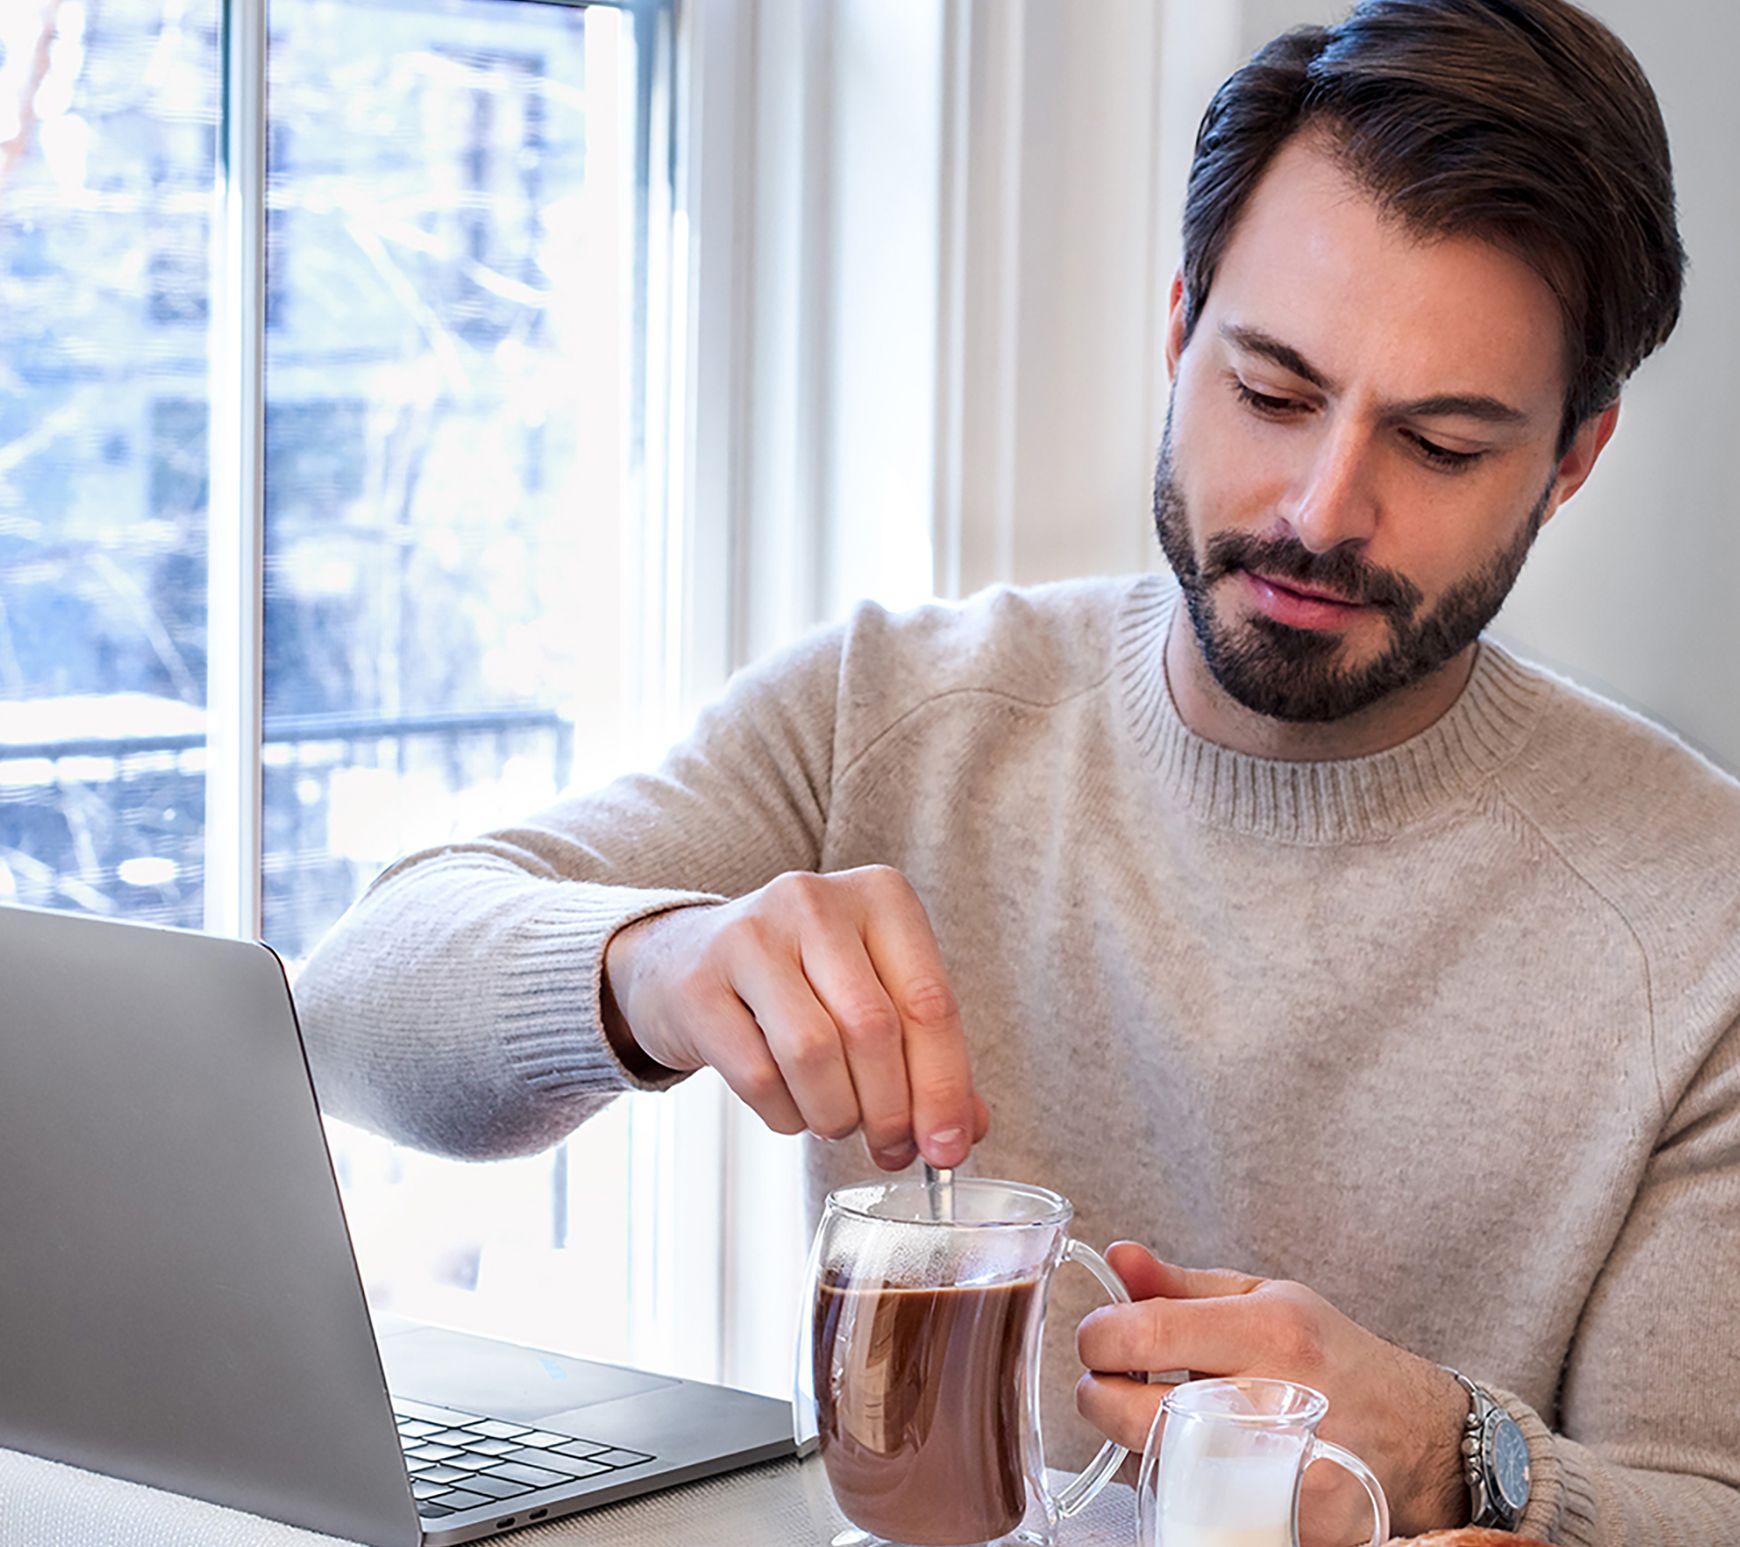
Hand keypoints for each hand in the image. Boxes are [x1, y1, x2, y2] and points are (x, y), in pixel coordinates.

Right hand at [601, 866, 988, 1169]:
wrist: (685, 960)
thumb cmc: (801, 982)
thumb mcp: (873, 995)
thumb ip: (927, 1056)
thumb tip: (962, 1131)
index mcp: (879, 895)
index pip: (931, 1002)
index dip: (945, 1088)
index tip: (948, 1147)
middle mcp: (815, 902)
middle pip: (874, 1030)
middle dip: (890, 1110)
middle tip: (891, 1147)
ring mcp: (750, 936)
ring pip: (814, 1053)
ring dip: (836, 1114)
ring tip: (837, 1122)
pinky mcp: (700, 984)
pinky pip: (759, 1075)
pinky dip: (786, 1115)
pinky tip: (791, 1107)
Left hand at [1076, 1243, 1470, 1543]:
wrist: (1417, 1439)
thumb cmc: (1333, 1358)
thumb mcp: (1266, 1298)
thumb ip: (1180, 1284)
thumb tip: (1117, 1258)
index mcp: (1269, 1331)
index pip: (1146, 1333)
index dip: (1099, 1335)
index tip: (1100, 1336)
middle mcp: (1276, 1402)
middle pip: (1132, 1411)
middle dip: (1099, 1394)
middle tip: (1112, 1381)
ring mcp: (1281, 1475)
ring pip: (1150, 1466)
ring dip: (1132, 1440)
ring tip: (1160, 1415)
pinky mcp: (1285, 1526)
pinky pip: (1188, 1507)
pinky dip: (1170, 1482)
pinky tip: (1189, 1457)